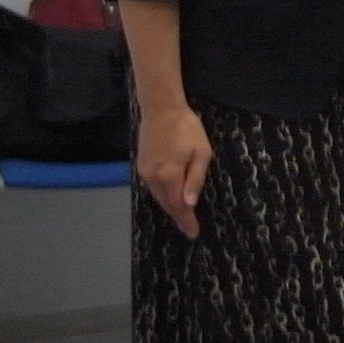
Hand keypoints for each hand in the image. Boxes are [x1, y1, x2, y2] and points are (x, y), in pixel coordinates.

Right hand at [135, 103, 211, 238]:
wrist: (162, 110)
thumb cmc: (187, 128)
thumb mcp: (201, 152)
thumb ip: (196, 179)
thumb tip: (189, 204)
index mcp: (170, 175)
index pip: (179, 205)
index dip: (186, 220)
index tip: (193, 232)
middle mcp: (153, 177)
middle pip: (167, 204)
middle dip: (178, 217)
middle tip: (189, 228)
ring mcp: (145, 171)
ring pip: (158, 197)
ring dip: (170, 207)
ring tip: (182, 217)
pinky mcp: (141, 165)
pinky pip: (153, 187)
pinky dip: (162, 196)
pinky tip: (170, 198)